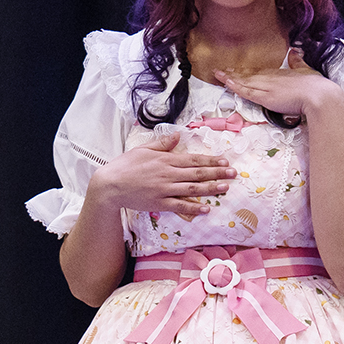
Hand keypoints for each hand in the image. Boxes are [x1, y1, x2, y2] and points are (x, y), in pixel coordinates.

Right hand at [92, 127, 236, 219]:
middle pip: (197, 173)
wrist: (110, 185)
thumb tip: (178, 135)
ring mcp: (164, 190)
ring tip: (226, 188)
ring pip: (192, 189)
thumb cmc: (125, 165)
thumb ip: (162, 144)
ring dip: (211, 188)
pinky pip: (180, 206)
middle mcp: (168, 174)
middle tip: (233, 173)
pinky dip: (194, 207)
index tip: (224, 160)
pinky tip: (206, 208)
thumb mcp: (143, 149)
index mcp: (165, 160)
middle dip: (217, 173)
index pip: (193, 159)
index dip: (210, 160)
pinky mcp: (159, 203)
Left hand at [214, 47, 332, 119]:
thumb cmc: (316, 85)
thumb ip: (298, 61)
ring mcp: (267, 87)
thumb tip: (295, 51)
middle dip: (234, 73)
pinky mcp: (266, 97)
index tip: (236, 70)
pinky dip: (236, 87)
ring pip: (244, 82)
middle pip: (248, 75)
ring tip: (218, 74)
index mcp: (280, 73)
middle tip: (220, 70)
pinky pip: (247, 91)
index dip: (246, 72)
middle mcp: (271, 78)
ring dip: (230, 78)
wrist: (319, 95)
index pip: (259, 72)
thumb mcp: (306, 69)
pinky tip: (227, 83)